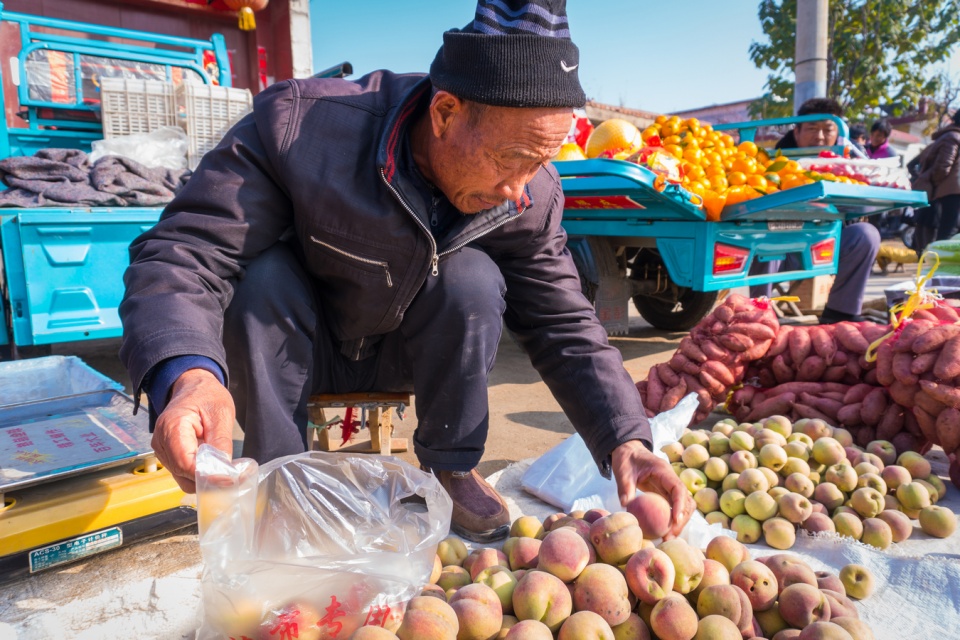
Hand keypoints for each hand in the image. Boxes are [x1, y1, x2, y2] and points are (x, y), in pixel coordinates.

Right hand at [151, 368, 234, 492]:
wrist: (193, 388)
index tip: (230, 478)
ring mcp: (162, 450)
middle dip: (208, 479)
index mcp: (172, 426)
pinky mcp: (168, 455)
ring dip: (205, 478)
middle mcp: (161, 441)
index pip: (185, 463)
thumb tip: (224, 471)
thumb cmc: (207, 396)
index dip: (207, 475)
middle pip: (183, 474)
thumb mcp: (221, 414)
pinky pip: (184, 473)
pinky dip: (200, 473)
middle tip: (234, 476)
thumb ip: (221, 443)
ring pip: (183, 478)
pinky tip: (213, 463)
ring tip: (225, 466)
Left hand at [611, 439, 694, 537]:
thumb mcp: (623, 472)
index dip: (680, 505)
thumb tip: (625, 506)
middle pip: (686, 500)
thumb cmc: (626, 460)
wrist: (628, 451)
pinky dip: (671, 520)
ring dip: (679, 522)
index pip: (678, 488)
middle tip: (669, 536)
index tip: (675, 521)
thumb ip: (625, 488)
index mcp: (663, 471)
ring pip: (684, 506)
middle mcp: (671, 479)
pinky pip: (673, 508)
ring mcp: (670, 487)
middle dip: (682, 519)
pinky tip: (663, 532)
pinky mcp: (666, 493)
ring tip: (667, 538)